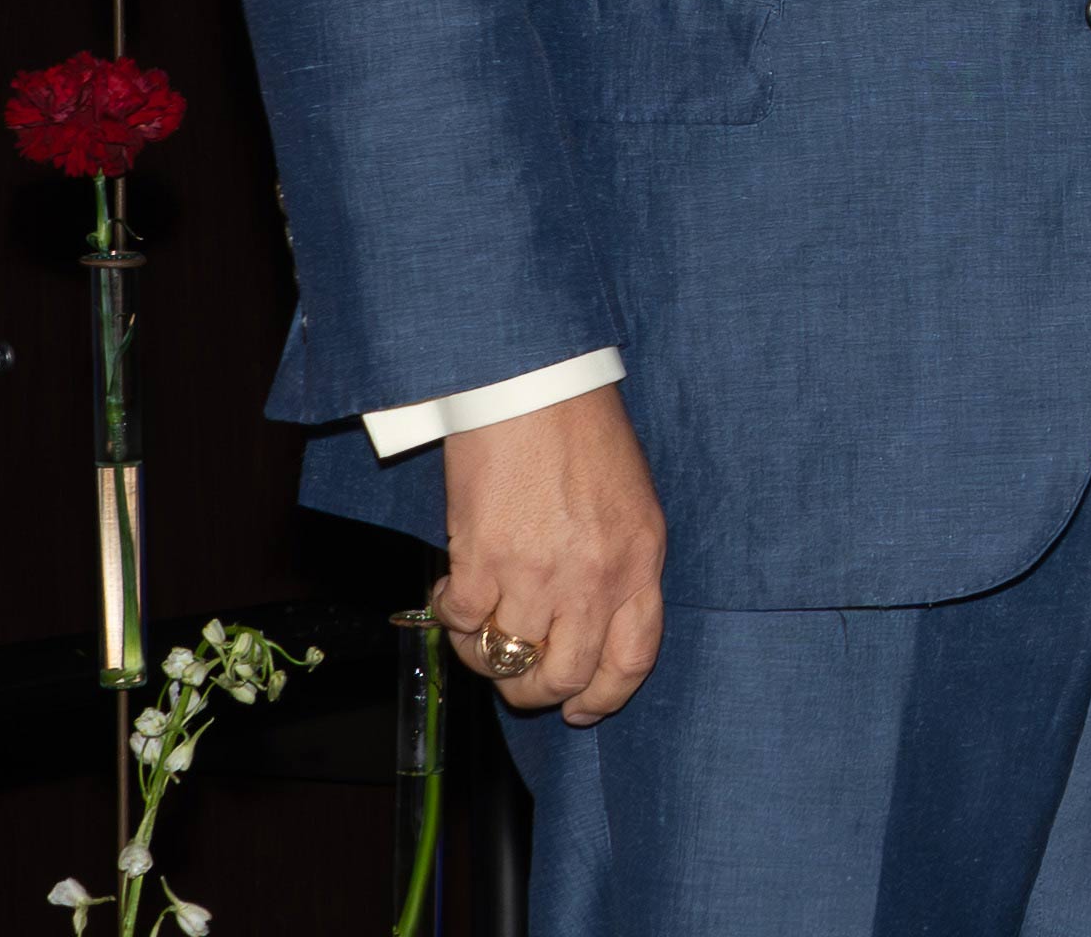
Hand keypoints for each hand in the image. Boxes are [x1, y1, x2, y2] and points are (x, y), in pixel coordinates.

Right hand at [433, 384, 666, 725]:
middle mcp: (594, 579)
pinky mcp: (483, 564)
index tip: (580, 709)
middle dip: (534, 691)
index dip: (603, 698)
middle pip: (564, 679)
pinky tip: (452, 590)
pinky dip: (450, 619)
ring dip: (483, 653)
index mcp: (640, 560)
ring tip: (477, 621)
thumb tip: (586, 621)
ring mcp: (538, 576)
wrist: (534, 380)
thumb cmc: (582, 428)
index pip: (631, 661)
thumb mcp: (629, 499)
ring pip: (505, 662)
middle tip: (516, 674)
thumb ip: (617, 563)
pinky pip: (461, 625)